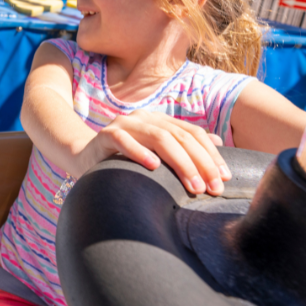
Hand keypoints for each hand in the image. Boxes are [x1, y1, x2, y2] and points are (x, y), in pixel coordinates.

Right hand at [91, 109, 230, 195]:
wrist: (81, 155)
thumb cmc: (123, 159)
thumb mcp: (155, 152)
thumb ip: (182, 145)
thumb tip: (216, 141)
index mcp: (159, 120)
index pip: (193, 133)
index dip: (212, 154)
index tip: (224, 177)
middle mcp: (144, 117)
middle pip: (181, 136)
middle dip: (201, 163)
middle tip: (213, 188)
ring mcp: (124, 124)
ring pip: (159, 138)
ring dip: (180, 163)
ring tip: (193, 185)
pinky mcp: (106, 134)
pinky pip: (124, 140)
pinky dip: (140, 152)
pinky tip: (154, 167)